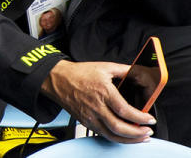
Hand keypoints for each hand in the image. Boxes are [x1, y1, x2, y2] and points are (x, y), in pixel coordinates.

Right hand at [40, 60, 154, 142]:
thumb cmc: (78, 73)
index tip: (149, 119)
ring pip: (112, 135)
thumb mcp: (104, 67)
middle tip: (148, 131)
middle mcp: (96, 106)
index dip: (140, 117)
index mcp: (103, 92)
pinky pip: (103, 134)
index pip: (125, 111)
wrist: (58, 79)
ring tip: (140, 138)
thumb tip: (138, 72)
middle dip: (138, 133)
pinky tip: (124, 137)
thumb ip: (123, 70)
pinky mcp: (85, 122)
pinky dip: (117, 138)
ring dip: (129, 139)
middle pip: (119, 127)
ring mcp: (90, 116)